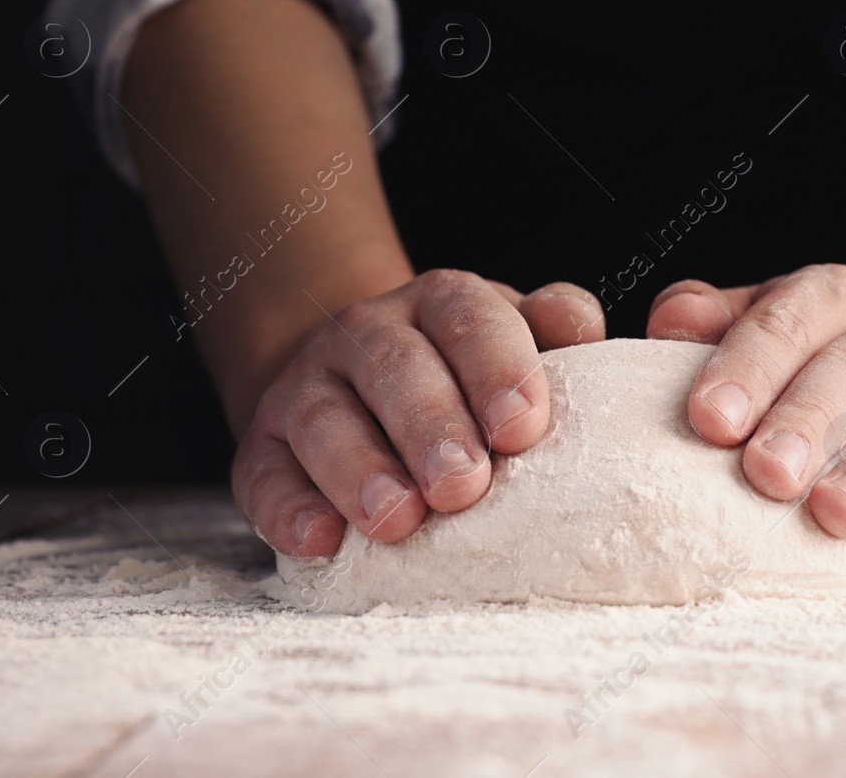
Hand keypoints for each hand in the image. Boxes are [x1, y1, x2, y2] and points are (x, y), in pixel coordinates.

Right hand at [233, 271, 604, 558]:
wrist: (356, 382)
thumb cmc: (464, 375)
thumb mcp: (515, 338)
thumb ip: (555, 328)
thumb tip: (583, 327)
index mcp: (442, 303)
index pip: (469, 318)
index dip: (497, 369)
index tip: (522, 429)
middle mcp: (368, 334)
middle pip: (396, 368)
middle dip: (431, 427)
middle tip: (463, 486)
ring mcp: (308, 387)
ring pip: (324, 418)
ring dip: (360, 470)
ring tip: (398, 520)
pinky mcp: (262, 447)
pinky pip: (265, 474)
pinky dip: (289, 508)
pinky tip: (321, 541)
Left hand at [647, 263, 845, 579]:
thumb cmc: (803, 369)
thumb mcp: (757, 331)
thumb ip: (711, 322)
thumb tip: (669, 321)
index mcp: (835, 298)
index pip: (790, 320)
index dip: (749, 366)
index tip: (709, 419)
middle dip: (808, 422)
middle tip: (765, 474)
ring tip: (835, 515)